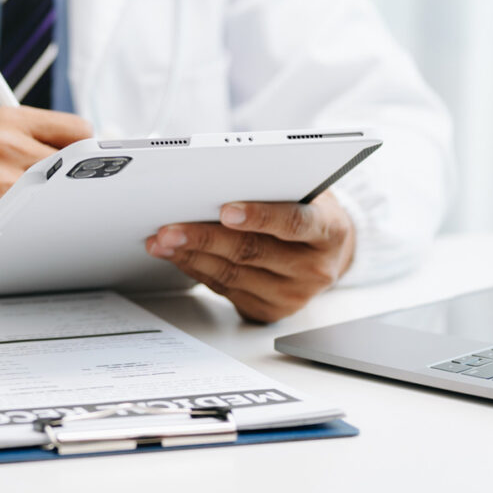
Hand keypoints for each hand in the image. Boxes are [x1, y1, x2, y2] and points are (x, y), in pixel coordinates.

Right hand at [0, 107, 90, 275]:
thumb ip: (40, 141)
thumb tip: (101, 159)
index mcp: (6, 117)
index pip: (80, 130)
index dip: (85, 157)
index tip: (88, 175)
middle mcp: (3, 138)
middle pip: (78, 161)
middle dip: (77, 183)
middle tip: (68, 200)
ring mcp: (0, 172)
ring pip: (66, 191)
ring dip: (63, 207)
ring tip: (37, 214)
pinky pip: (47, 216)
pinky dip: (48, 225)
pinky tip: (28, 229)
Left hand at [145, 192, 355, 323]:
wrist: (327, 253)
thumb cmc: (308, 211)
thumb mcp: (306, 193)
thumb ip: (273, 187)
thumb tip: (216, 181)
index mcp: (330, 232)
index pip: (294, 223)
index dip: (259, 216)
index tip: (226, 209)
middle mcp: (314, 269)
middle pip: (252, 252)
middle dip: (205, 238)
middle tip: (170, 228)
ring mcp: (292, 295)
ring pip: (232, 274)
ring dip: (191, 255)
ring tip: (163, 240)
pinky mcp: (270, 311)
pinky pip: (225, 288)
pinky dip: (196, 269)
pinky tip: (177, 255)